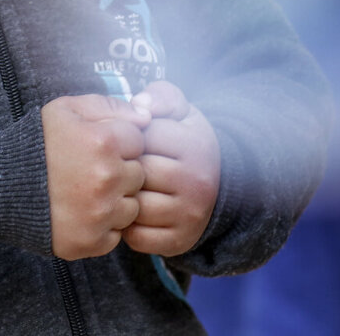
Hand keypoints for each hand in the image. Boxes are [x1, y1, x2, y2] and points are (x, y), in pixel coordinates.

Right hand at [42, 93, 150, 259]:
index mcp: (104, 141)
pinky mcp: (93, 241)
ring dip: (115, 200)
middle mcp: (108, 178)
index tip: (98, 146)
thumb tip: (146, 117)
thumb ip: (109, 105)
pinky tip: (81, 212)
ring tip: (85, 192)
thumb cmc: (37, 143)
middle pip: (139, 175)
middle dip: (120, 170)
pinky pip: (116, 234)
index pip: (139, 140)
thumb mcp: (66, 109)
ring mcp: (101, 213)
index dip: (119, 141)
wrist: (1, 185)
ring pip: (132, 207)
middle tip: (90, 169)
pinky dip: (102, 226)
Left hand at [123, 81, 220, 257]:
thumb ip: (160, 97)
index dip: (128, 137)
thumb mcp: (180, 112)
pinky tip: (131, 211)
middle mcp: (198, 183)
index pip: (141, 137)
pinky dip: (127, 226)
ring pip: (134, 206)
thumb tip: (139, 104)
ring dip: (122, 197)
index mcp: (196, 146)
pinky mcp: (180, 241)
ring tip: (124, 187)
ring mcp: (190, 215)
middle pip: (136, 173)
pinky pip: (136, 237)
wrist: (217, 185)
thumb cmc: (185, 142)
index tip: (132, 139)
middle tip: (122, 165)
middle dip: (123, 167)